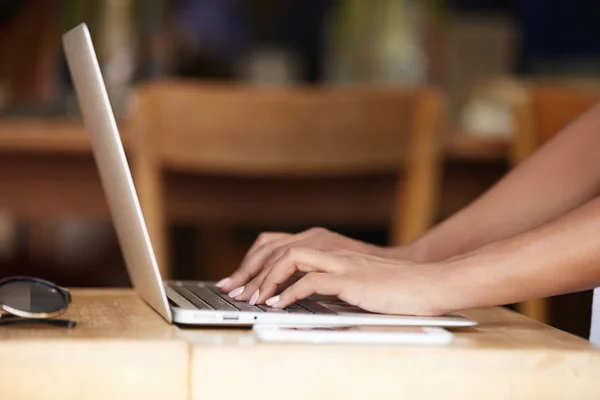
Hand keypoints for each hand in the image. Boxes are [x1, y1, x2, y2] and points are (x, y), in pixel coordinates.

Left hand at [217, 227, 389, 298]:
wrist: (426, 282)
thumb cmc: (391, 285)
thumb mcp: (350, 278)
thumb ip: (324, 280)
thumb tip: (296, 294)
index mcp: (327, 245)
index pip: (278, 242)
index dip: (254, 260)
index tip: (238, 281)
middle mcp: (330, 247)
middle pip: (277, 247)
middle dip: (251, 270)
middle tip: (234, 291)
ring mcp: (340, 260)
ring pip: (290, 257)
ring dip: (267, 279)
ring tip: (254, 299)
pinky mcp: (351, 278)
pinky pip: (312, 280)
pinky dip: (290, 293)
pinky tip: (278, 306)